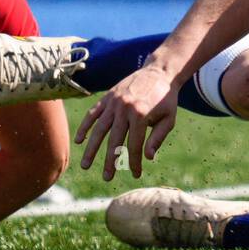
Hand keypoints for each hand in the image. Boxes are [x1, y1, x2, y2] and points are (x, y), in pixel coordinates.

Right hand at [75, 63, 178, 179]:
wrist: (159, 71)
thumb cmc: (166, 99)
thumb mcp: (168, 119)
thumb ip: (157, 138)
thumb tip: (147, 157)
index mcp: (140, 115)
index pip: (134, 145)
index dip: (135, 161)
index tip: (136, 174)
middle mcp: (124, 109)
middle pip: (113, 140)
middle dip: (110, 161)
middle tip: (107, 178)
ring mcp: (114, 102)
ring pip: (99, 129)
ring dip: (91, 149)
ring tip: (85, 165)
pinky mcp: (108, 97)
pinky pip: (93, 114)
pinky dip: (85, 127)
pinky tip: (79, 141)